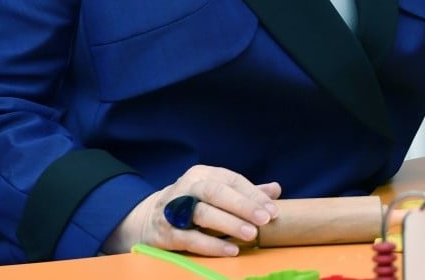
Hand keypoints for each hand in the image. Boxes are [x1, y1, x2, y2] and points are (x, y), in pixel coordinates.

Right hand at [102, 165, 281, 255]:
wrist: (149, 219)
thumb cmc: (193, 204)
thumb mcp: (216, 193)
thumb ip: (244, 192)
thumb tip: (275, 189)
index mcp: (203, 174)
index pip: (232, 180)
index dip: (253, 195)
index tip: (272, 210)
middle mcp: (187, 187)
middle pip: (216, 192)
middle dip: (243, 205)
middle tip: (265, 219)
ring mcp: (174, 209)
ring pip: (202, 213)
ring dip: (229, 224)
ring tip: (250, 234)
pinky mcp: (166, 232)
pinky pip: (190, 238)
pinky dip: (211, 245)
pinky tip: (230, 251)